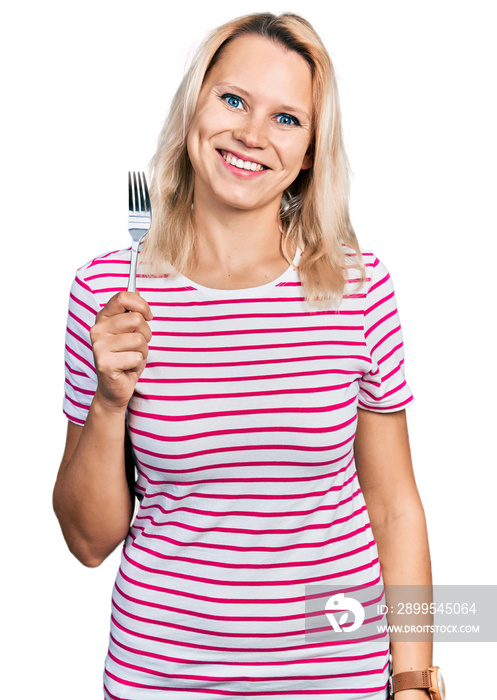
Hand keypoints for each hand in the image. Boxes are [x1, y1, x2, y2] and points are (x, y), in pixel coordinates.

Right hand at [89, 291, 152, 411]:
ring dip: (143, 350)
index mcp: (103, 317)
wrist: (114, 388)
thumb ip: (131, 311)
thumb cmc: (125, 357)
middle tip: (139, 344)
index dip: (141, 304)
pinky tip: (127, 367)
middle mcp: (97, 330)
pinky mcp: (105, 364)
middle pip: (136, 319)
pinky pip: (136, 357)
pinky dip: (138, 363)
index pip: (123, 296)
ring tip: (132, 356)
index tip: (148, 315)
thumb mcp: (129, 331)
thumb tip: (136, 288)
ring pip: (138, 339)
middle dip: (146, 333)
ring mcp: (99, 347)